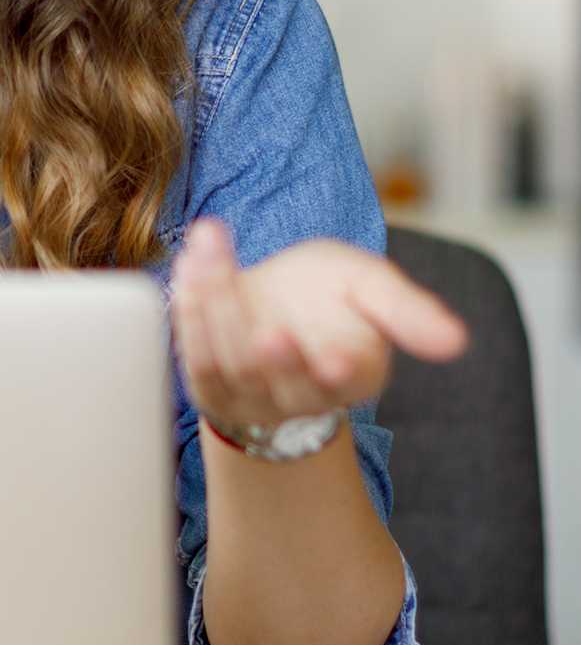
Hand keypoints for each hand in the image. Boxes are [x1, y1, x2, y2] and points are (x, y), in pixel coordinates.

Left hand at [168, 217, 469, 429]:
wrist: (271, 299)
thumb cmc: (327, 294)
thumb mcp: (371, 288)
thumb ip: (407, 312)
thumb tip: (457, 342)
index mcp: (346, 378)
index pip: (340, 385)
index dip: (336, 373)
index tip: (335, 359)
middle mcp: (294, 395)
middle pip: (270, 371)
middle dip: (256, 336)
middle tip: (251, 303)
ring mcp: (245, 392)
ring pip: (224, 360)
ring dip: (214, 302)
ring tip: (210, 248)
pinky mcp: (205, 379)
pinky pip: (191, 351)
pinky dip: (188, 308)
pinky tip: (190, 264)